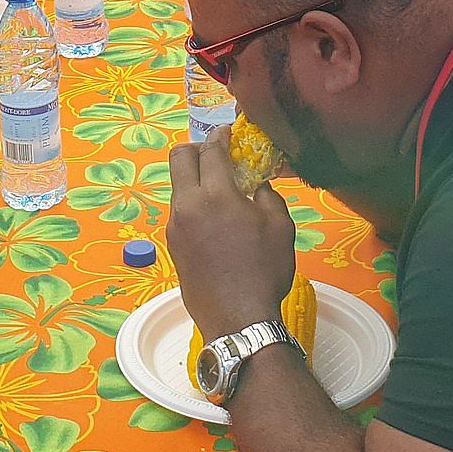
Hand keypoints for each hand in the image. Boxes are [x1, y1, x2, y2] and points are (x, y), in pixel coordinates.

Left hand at [166, 132, 299, 340]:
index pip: (211, 150)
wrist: (237, 318)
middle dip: (197, 149)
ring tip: (220, 192)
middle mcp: (187, 205)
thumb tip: (257, 186)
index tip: (229, 133)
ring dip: (194, 179)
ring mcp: (175, 226)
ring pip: (177, 186)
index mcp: (215, 195)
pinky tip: (214, 219)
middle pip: (179, 158)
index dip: (221, 136)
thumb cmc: (264, 271)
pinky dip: (193, 203)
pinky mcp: (172, 245)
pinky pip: (179, 211)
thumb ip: (267, 196)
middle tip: (217, 156)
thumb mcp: (280, 227)